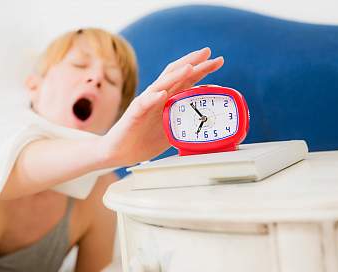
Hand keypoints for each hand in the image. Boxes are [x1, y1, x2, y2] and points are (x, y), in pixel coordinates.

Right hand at [102, 48, 223, 165]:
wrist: (120, 152)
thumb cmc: (143, 140)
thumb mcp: (171, 130)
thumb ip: (185, 122)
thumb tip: (207, 122)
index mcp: (167, 99)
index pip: (186, 78)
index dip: (201, 69)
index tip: (218, 61)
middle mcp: (157, 96)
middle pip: (175, 74)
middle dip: (193, 62)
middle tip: (209, 54)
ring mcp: (145, 103)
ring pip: (161, 84)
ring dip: (176, 75)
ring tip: (190, 67)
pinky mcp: (134, 113)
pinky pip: (144, 103)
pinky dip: (153, 98)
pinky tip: (162, 94)